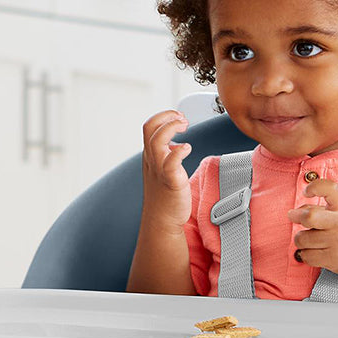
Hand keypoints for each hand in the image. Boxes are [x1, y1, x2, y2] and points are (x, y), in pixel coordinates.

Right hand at [141, 109, 192, 231]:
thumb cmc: (166, 197)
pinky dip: (179, 151)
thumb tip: (177, 145)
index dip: (163, 117)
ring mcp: (160, 170)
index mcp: (150, 156)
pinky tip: (187, 148)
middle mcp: (152, 160)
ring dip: (171, 128)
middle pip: (149, 128)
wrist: (162, 221)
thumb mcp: (163, 170)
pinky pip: (170, 162)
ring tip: (185, 127)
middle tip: (183, 120)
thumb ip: (167, 156)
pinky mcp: (170, 182)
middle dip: (166, 117)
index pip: (149, 127)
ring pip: (157, 140)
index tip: (179, 118)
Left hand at [288, 178, 337, 281]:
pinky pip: (305, 255)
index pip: (329, 188)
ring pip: (301, 239)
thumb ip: (319, 208)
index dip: (314, 187)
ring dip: (301, 239)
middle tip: (294, 217)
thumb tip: (296, 211)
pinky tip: (314, 251)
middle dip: (297, 216)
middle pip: (309, 217)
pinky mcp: (331, 259)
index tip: (307, 192)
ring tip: (310, 239)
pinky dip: (305, 254)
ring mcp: (335, 242)